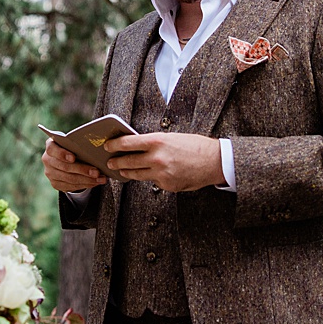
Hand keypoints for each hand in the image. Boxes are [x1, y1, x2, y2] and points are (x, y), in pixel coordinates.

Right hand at [42, 139, 105, 192]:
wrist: (66, 158)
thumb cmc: (73, 148)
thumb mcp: (74, 143)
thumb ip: (79, 145)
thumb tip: (97, 149)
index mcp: (50, 146)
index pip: (52, 150)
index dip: (62, 154)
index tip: (73, 158)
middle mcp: (47, 160)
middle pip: (64, 167)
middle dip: (82, 170)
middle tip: (96, 172)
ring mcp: (50, 173)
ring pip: (69, 179)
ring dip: (87, 180)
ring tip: (101, 179)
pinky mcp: (55, 184)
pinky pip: (71, 186)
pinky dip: (85, 185)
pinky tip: (95, 183)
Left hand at [101, 132, 225, 191]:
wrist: (216, 161)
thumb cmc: (194, 146)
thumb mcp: (171, 138)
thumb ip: (153, 143)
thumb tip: (134, 146)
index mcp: (157, 141)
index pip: (127, 143)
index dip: (113, 145)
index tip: (106, 146)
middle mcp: (156, 158)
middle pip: (127, 161)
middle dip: (116, 162)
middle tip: (110, 163)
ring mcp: (161, 174)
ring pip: (136, 174)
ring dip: (127, 172)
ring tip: (122, 171)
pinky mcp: (167, 185)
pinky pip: (153, 181)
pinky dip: (151, 178)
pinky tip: (151, 174)